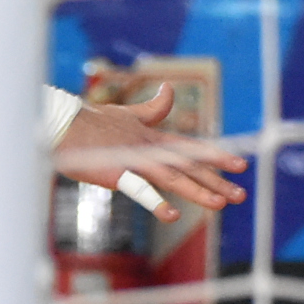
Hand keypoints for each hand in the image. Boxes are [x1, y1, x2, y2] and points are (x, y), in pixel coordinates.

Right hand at [53, 86, 248, 221]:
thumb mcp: (125, 113)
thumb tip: (170, 88)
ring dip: (198, 191)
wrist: (61, 124)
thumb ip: (152, 108)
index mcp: (151, 136)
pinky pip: (139, 190)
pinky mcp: (115, 173)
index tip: (240, 165)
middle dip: (216, 180)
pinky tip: (173, 215)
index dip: (216, 156)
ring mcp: (133, 160)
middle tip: (241, 194)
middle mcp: (148, 148)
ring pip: (173, 177)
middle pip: (189, 166)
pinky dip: (156, 203)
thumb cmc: (89, 120)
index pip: (190, 147)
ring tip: (221, 204)